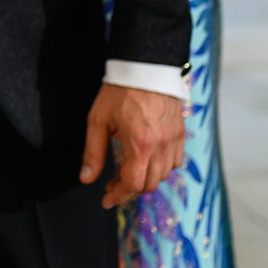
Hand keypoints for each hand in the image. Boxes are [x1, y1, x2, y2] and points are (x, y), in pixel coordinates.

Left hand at [81, 83, 185, 209]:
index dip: (118, 196)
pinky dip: (161, 168)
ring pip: (164, 175)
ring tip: (127, 172)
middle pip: (150, 184)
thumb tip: (87, 178)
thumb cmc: (119, 91)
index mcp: (140, 144)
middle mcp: (162, 146)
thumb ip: (93, 152)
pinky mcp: (181, 134)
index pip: (133, 184)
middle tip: (112, 185)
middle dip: (130, 189)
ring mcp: (174, 141)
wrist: (145, 67)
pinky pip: (175, 162)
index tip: (106, 200)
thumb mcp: (98, 120)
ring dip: (145, 179)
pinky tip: (146, 160)